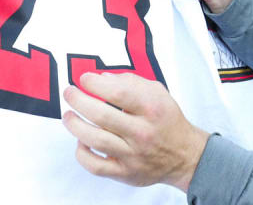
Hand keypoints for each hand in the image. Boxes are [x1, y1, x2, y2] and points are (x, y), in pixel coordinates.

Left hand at [63, 72, 209, 191]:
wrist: (184, 156)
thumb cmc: (166, 120)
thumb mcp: (158, 93)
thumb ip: (131, 82)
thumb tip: (102, 78)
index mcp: (152, 109)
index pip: (118, 93)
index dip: (95, 84)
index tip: (84, 78)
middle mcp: (143, 132)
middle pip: (102, 116)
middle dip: (78, 101)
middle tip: (69, 93)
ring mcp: (133, 155)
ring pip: (95, 140)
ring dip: (75, 125)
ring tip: (68, 115)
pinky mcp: (125, 173)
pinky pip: (95, 166)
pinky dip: (82, 153)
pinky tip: (80, 141)